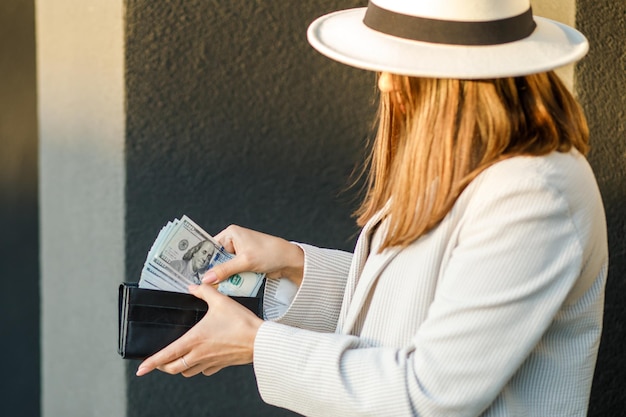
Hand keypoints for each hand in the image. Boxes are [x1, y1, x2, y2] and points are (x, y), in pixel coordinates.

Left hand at [136, 284, 262, 377]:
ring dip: (179, 368)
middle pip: (172, 368)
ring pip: (186, 372)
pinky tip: (201, 359)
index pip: (166, 355)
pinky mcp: (220, 365)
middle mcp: (199, 354)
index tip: (141, 368)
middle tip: (158, 362)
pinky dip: (198, 367)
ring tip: (177, 360)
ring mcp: (209, 362)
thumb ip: (205, 291)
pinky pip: (203, 371)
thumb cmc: (241, 323)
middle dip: (162, 366)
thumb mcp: (221, 301)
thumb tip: (194, 287)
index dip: (151, 363)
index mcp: (194, 339)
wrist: (260, 340)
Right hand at [202, 225, 303, 286]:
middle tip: (203, 282)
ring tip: (217, 286)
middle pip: (216, 259)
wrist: (289, 261)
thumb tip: (207, 278)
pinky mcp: (244, 264)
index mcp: (231, 234)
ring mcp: (239, 254)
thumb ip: (225, 270)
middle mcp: (234, 242)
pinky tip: (229, 286)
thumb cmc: (271, 253)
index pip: (210, 246)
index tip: (190, 268)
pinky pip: (233, 273)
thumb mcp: (245, 261)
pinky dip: (232, 279)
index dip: (200, 257)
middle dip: (213, 271)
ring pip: (224, 268)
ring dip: (223, 277)